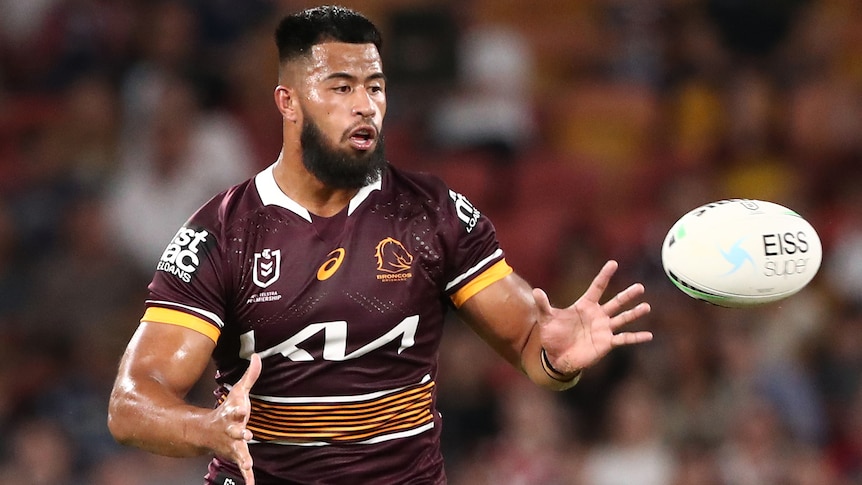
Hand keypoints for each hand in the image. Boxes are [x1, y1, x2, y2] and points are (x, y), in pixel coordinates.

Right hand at [211, 353, 261, 484]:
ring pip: (238, 452)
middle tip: (246, 435)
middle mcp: (231, 431)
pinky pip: (243, 467)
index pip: (235, 410)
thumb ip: (250, 375)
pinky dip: (247, 477)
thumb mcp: (239, 392)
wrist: (208, 432)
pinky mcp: (237, 455)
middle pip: (236, 432)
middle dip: (240, 433)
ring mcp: (233, 445)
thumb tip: (257, 355)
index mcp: (232, 415)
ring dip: (243, 458)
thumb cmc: (228, 411)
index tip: (242, 408)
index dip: (238, 409)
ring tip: (248, 465)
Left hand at [536, 260, 651, 374]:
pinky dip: (636, 337)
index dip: (604, 276)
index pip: (597, 287)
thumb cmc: (553, 335)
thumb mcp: (547, 319)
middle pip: (616, 302)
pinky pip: (624, 339)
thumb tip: (536, 291)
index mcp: (584, 305)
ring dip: (634, 313)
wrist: (557, 357)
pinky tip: (649, 335)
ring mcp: (604, 329)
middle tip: (640, 287)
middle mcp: (598, 315)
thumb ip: (544, 305)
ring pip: (623, 318)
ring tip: (646, 307)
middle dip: (627, 295)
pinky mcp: (607, 343)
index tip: (613, 264)